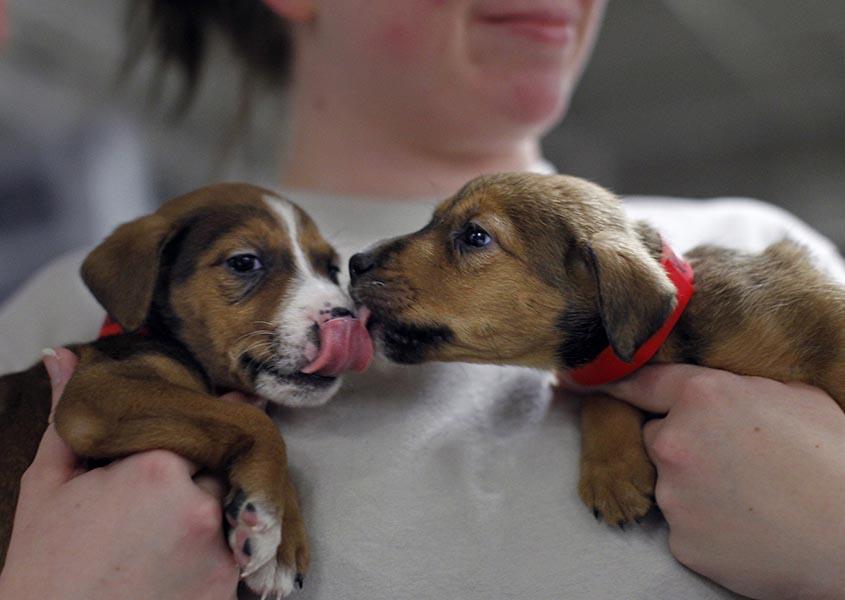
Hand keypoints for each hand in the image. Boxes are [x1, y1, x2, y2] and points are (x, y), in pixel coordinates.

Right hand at [0, 348, 238, 599]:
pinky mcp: (229, 587)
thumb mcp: (50, 484)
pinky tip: (176, 555)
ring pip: (233, 503)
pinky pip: (239, 546)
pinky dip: (218, 543)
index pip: (198, 424)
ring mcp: (222, 550)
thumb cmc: (46, 566)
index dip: (188, 429)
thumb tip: (62, 356)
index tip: (184, 434)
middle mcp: (202, 505)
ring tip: (163, 528)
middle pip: (221, 463)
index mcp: (158, 467)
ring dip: (212, 504)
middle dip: (201, 468)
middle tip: (160, 493)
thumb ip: (69, 414)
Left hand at [602, 364, 844, 599]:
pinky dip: (706, 526)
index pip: (643, 382)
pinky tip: (744, 527)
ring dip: (694, 488)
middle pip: (657, 438)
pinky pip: (683, 526)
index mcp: (702, 396)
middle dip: (683, 445)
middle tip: (732, 462)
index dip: (623, 382)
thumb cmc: (834, 461)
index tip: (599, 382)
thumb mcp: (795, 396)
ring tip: (748, 498)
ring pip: (669, 483)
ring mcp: (673, 494)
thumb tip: (721, 386)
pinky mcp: (680, 540)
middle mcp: (674, 441)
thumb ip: (741, 386)